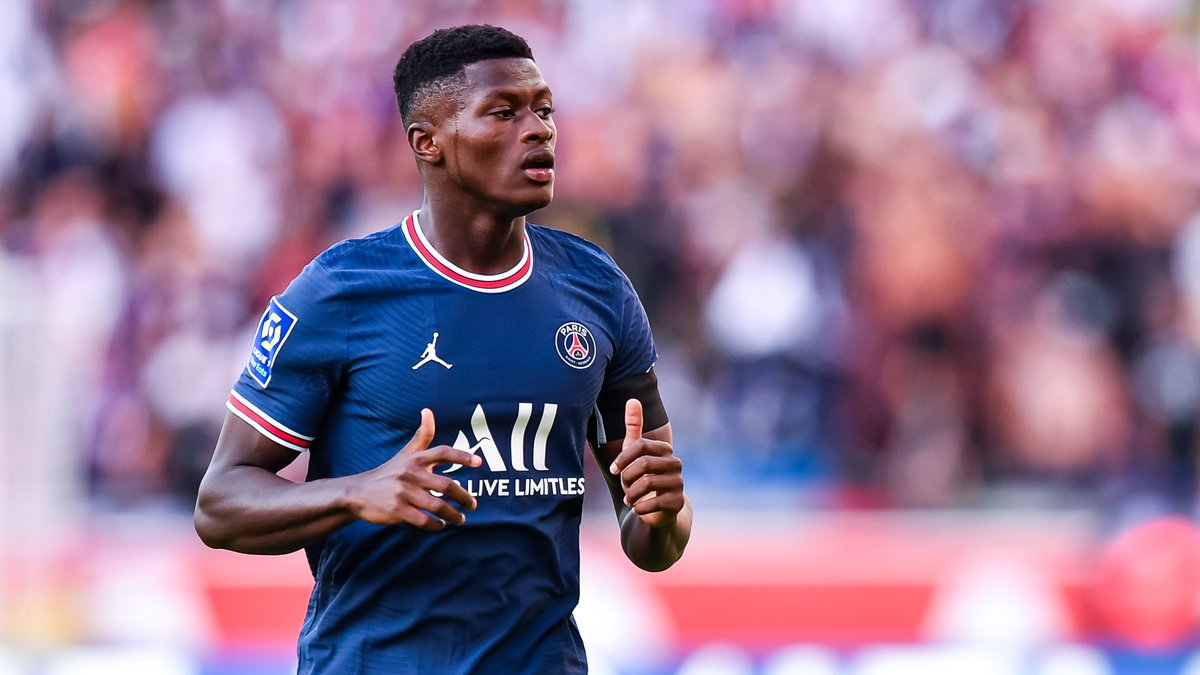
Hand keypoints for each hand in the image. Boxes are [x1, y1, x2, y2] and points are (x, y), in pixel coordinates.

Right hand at [349, 408, 481, 530]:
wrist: (357, 492)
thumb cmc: (388, 473)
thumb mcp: (404, 454)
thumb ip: (421, 435)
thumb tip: (428, 410)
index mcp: (414, 459)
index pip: (442, 453)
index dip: (462, 456)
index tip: (479, 462)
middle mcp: (410, 474)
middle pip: (446, 486)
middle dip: (464, 497)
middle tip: (473, 504)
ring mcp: (403, 492)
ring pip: (438, 506)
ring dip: (454, 515)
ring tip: (461, 518)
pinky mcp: (397, 510)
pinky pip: (424, 520)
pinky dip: (436, 525)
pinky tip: (441, 526)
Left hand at [609, 399, 684, 528]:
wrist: (658, 509)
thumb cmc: (642, 477)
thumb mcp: (635, 452)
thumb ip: (634, 427)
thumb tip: (633, 399)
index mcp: (665, 450)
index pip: (640, 445)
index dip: (622, 458)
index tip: (613, 470)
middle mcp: (675, 464)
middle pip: (643, 464)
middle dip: (627, 478)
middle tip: (624, 487)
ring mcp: (679, 483)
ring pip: (647, 483)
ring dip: (632, 494)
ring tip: (630, 499)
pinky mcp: (678, 502)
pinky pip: (653, 502)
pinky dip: (640, 507)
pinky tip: (638, 508)